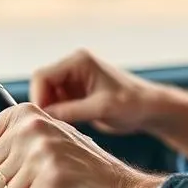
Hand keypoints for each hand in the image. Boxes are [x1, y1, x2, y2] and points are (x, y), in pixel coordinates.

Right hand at [30, 49, 158, 135]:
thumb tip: (43, 116)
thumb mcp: (103, 108)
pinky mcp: (77, 94)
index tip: (44, 119)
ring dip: (52, 112)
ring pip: (47, 97)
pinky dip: (59, 116)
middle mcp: (74, 67)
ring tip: (67, 126)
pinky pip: (56, 104)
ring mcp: (75, 80)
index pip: (42, 76)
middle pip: (41, 86)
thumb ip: (72, 110)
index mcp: (79, 61)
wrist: (150, 109)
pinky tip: (72, 125)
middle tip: (54, 126)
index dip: (38, 98)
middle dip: (44, 106)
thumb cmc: (133, 103)